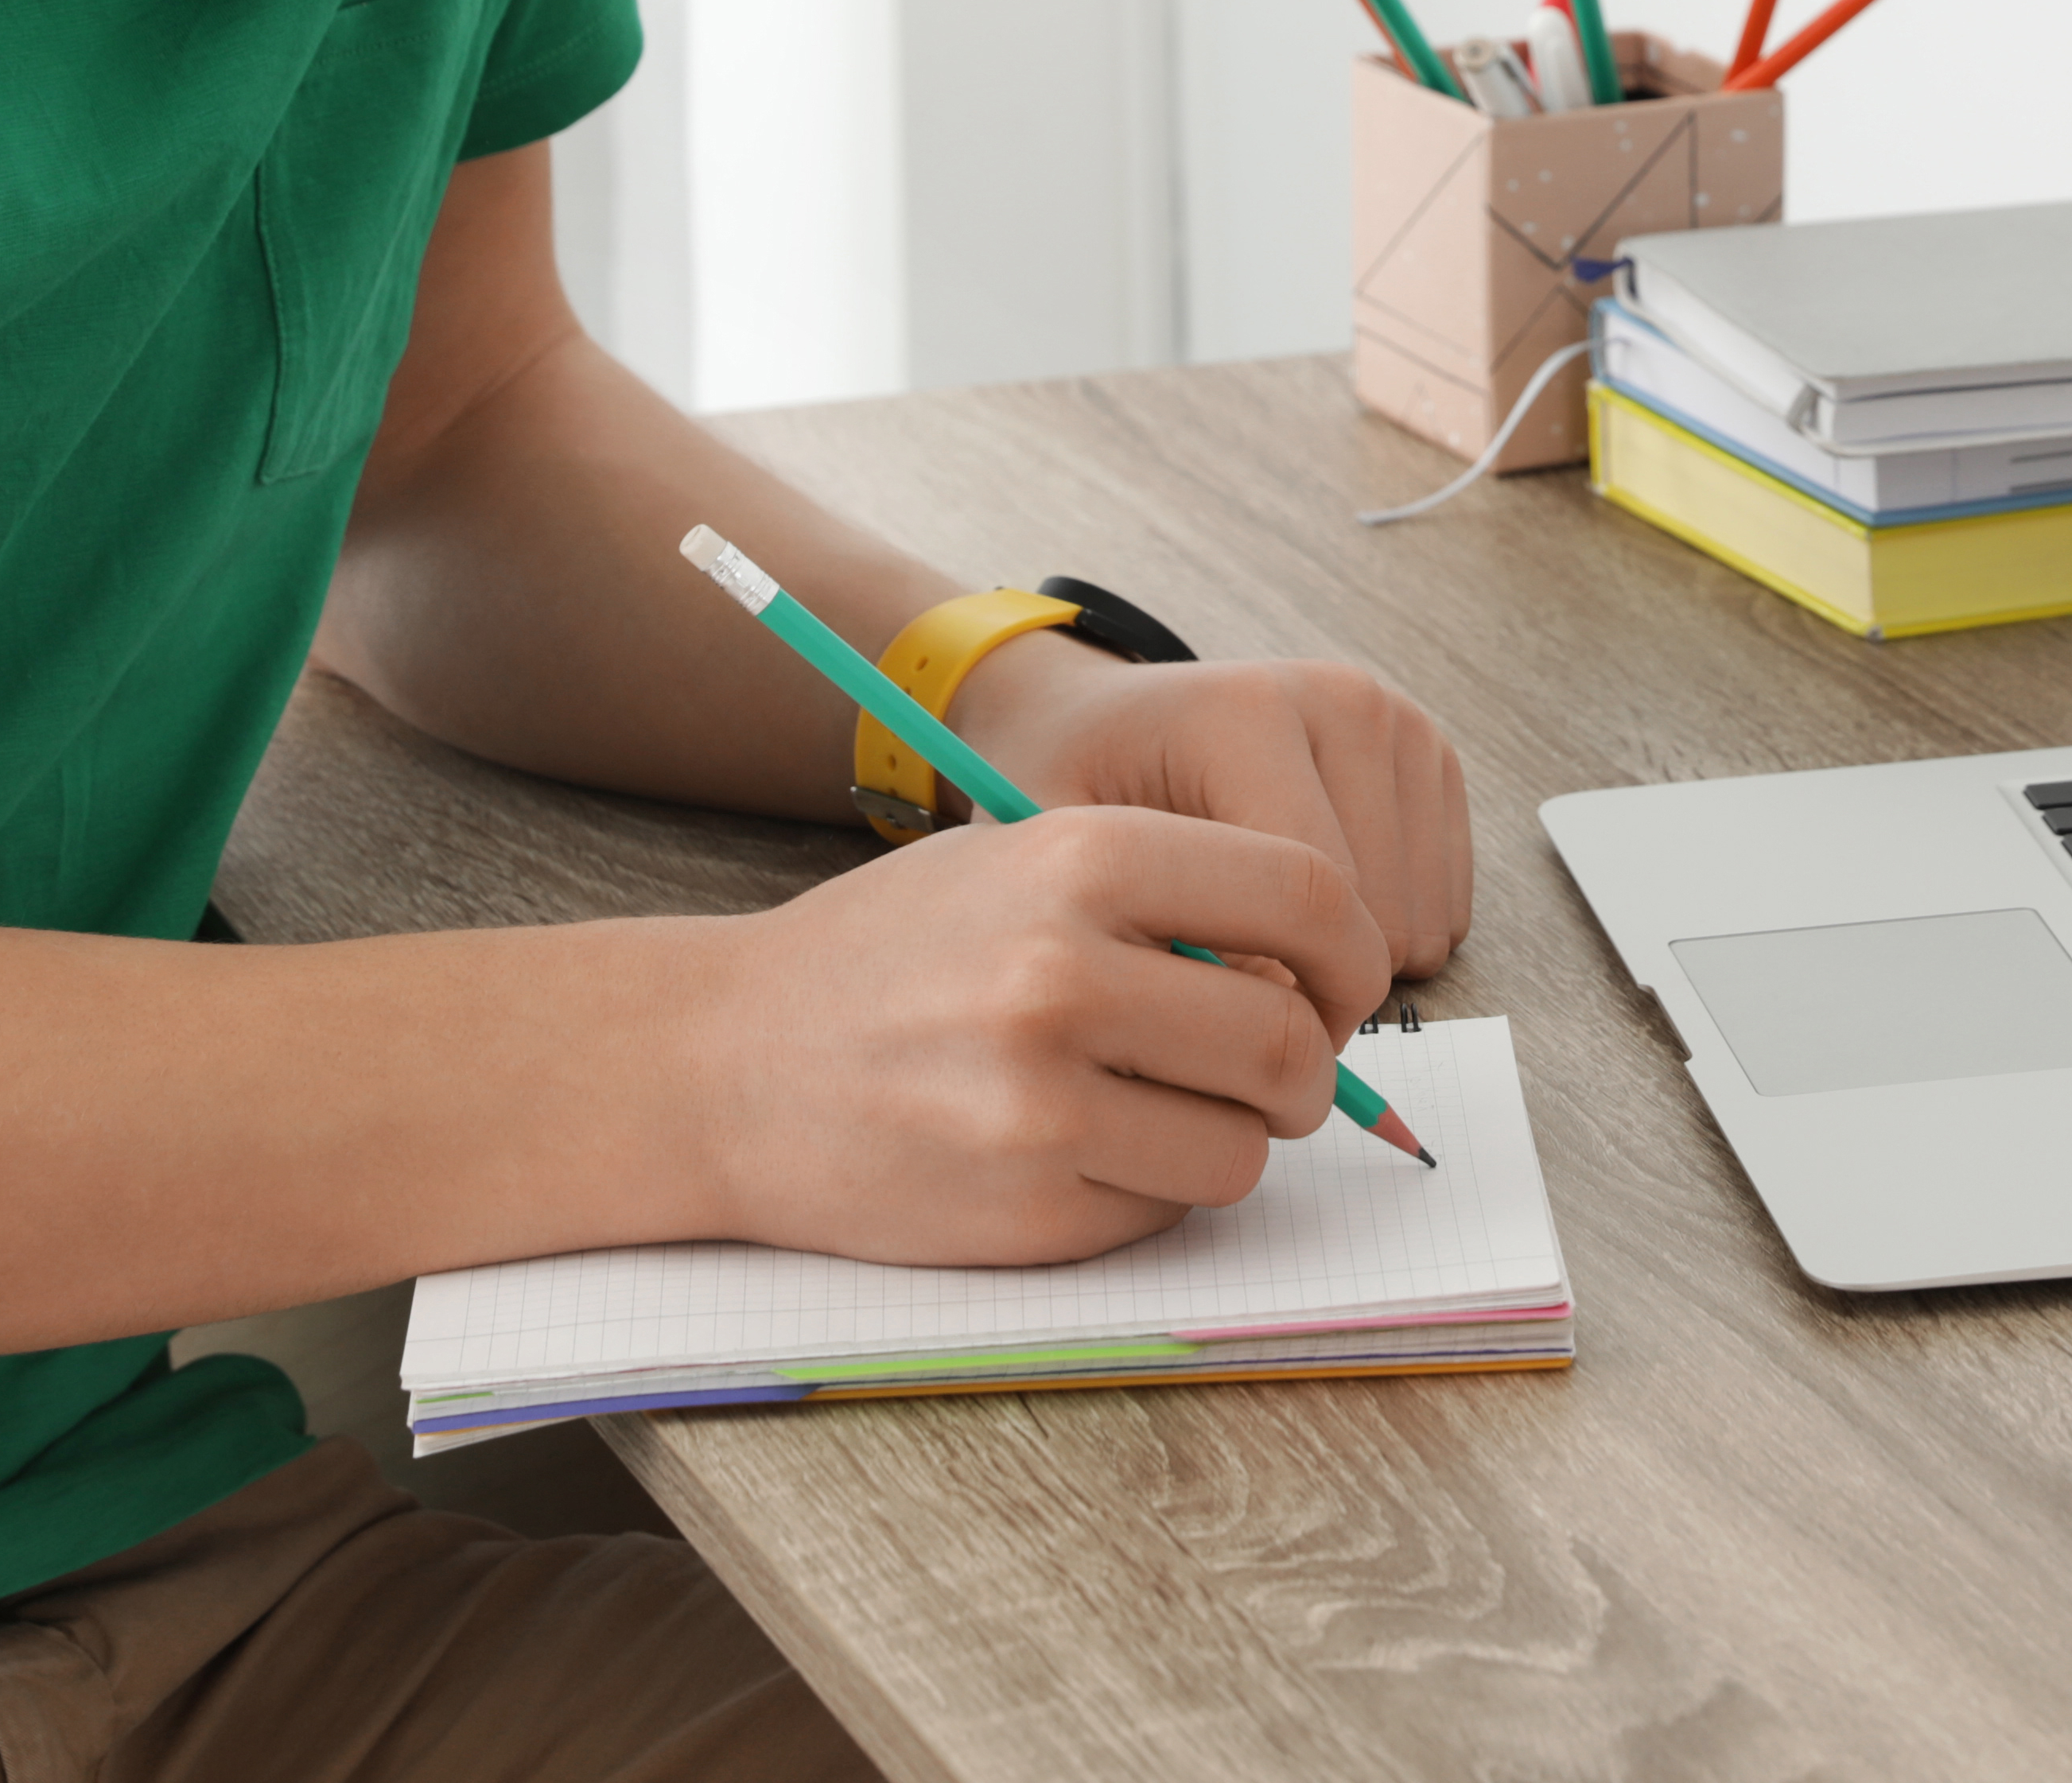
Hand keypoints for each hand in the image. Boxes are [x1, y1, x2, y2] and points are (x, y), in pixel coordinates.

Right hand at [680, 804, 1390, 1262]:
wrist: (720, 1064)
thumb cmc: (889, 956)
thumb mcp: (1017, 864)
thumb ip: (1161, 895)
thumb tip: (1314, 967)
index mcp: (1078, 859)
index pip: (1304, 892)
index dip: (1351, 950)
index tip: (1342, 982)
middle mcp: (1062, 975)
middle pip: (1288, 1039)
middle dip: (1304, 1069)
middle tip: (1269, 1070)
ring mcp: (1040, 1104)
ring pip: (1243, 1148)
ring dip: (1230, 1139)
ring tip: (1160, 1109)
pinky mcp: (1023, 1211)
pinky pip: (1165, 1213)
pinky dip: (1153, 1192)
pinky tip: (1083, 1153)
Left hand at [947, 641, 1474, 979]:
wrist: (1104, 721)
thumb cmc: (1075, 787)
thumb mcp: (1061, 855)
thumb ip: (1139, 931)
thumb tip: (1252, 1023)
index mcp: (1247, 714)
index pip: (1308, 898)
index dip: (1271, 999)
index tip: (1210, 1027)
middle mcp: (1341, 702)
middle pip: (1375, 919)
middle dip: (1309, 985)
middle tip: (1233, 987)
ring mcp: (1397, 726)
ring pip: (1419, 923)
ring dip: (1349, 964)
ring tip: (1264, 939)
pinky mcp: (1429, 758)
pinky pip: (1446, 906)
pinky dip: (1388, 936)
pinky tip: (1311, 914)